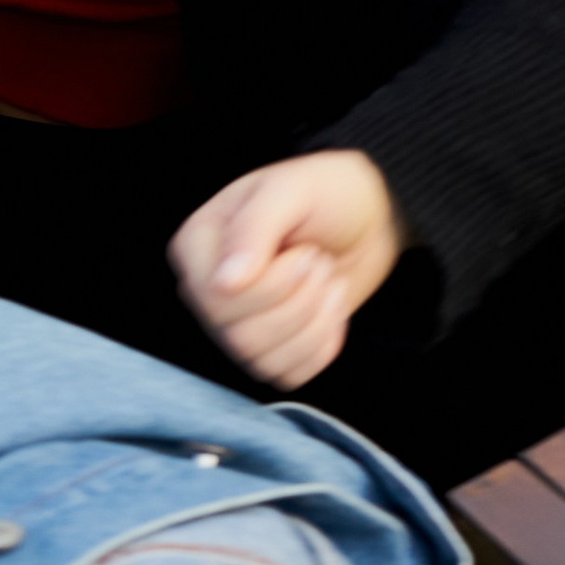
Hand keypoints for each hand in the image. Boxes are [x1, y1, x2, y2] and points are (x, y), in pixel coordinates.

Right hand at [170, 147, 406, 390]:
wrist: (367, 216)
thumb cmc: (326, 192)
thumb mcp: (292, 189)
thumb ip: (255, 228)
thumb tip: (224, 283)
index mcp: (198, 246)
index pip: (217, 300)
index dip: (271, 286)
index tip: (302, 251)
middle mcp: (207, 290)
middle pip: (240, 337)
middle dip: (300, 301)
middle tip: (319, 261)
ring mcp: (235, 324)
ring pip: (263, 361)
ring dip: (315, 321)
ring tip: (327, 279)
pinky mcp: (269, 349)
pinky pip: (289, 375)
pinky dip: (323, 343)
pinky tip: (331, 307)